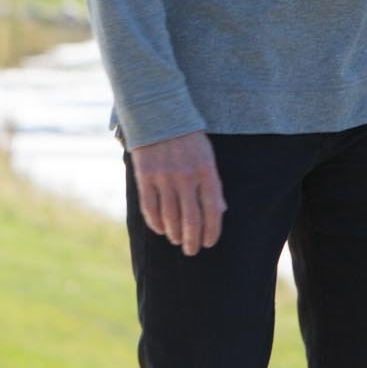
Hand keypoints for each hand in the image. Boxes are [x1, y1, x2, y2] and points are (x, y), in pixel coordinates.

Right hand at [131, 131, 224, 255]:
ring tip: (177, 241)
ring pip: (170, 216)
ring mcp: (164, 178)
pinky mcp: (145, 177)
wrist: (160, 115)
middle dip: (192, 240)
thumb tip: (221, 211)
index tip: (209, 243)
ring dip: (175, 234)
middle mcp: (186, 177)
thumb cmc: (189, 139)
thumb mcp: (208, 157)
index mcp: (206, 171)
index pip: (213, 210)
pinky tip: (161, 230)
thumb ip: (212, 184)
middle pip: (191, 219)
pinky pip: (150, 207)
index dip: (211, 231)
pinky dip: (155, 223)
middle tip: (192, 251)